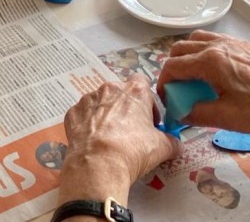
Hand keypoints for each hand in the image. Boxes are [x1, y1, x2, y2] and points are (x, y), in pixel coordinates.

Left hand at [60, 75, 180, 201]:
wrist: (98, 165)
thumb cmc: (133, 150)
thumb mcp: (162, 148)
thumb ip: (172, 141)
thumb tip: (176, 144)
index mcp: (134, 91)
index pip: (143, 83)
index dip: (147, 101)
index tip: (149, 120)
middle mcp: (110, 89)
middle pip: (121, 93)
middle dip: (126, 109)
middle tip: (131, 132)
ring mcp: (88, 99)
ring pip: (100, 103)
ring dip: (105, 116)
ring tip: (109, 139)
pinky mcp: (72, 113)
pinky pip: (83, 116)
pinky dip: (88, 125)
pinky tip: (93, 142)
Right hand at [154, 31, 249, 138]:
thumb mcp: (227, 118)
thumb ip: (197, 113)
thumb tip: (180, 113)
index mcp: (211, 61)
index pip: (173, 66)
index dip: (164, 83)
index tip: (166, 99)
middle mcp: (220, 46)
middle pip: (181, 48)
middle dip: (172, 68)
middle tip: (177, 90)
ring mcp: (234, 43)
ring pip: (197, 40)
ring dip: (188, 57)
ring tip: (192, 79)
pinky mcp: (246, 47)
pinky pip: (216, 41)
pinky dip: (205, 52)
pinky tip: (213, 73)